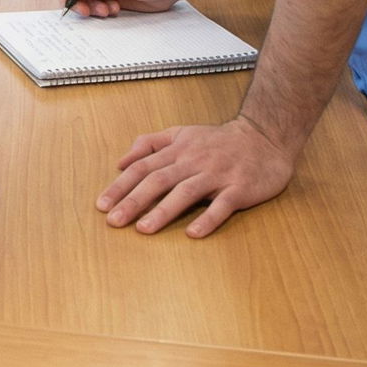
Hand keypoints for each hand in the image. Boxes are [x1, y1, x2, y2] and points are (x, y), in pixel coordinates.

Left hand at [97, 117, 296, 236]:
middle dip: (133, 201)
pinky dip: (208, 219)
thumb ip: (150, 143)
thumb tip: (121, 161)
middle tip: (114, 221)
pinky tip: (193, 233)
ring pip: (185, 192)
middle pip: (158, 180)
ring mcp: (217, 174)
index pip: (142, 167)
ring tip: (143, 229)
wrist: (264, 138)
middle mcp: (193, 161)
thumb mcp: (181, 133)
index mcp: (177, 150)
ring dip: (163, 211)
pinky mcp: (239, 188)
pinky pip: (222, 205)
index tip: (102, 204)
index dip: (120, 185)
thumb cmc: (217, 140)